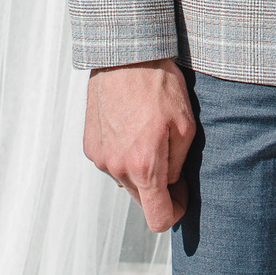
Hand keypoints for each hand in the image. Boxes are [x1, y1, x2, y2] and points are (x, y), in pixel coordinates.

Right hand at [83, 58, 194, 231]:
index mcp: (143, 166)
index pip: (158, 218)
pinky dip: (123, 154)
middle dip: (158, 187)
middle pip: (141, 199)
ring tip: (149, 135)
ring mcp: (100, 158)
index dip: (175, 211)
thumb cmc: (158, 85)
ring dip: (139, 170)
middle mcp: (117, 168)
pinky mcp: (90, 145)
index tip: (182, 194)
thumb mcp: (185, 126)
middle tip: (170, 157)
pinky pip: (111, 162)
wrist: (124, 55)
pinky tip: (131, 127)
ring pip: (125, 180)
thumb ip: (178, 165)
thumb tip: (171, 184)